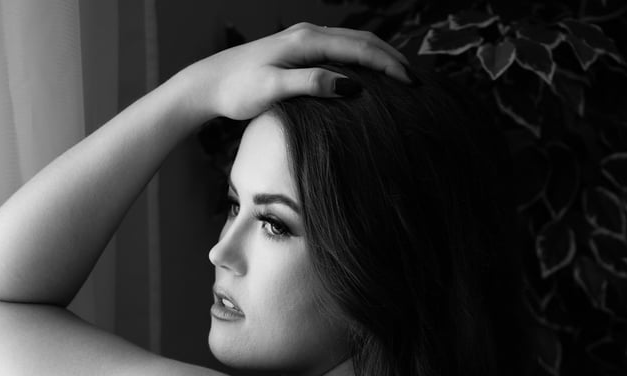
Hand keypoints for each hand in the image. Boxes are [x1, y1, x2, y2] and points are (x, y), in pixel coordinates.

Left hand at [183, 22, 411, 122]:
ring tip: (401, 78)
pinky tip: (369, 77)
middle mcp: (309, 34)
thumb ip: (311, 85)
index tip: (413, 86)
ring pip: (353, 43)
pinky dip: (362, 60)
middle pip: (363, 40)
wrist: (208, 84)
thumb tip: (350, 86)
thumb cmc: (237, 91)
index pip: (361, 49)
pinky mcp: (298, 50)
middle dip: (393, 59)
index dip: (390, 67)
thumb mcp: (273, 90)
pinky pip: (340, 50)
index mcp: (308, 41)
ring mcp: (304, 40)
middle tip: (418, 83)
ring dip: (380, 58)